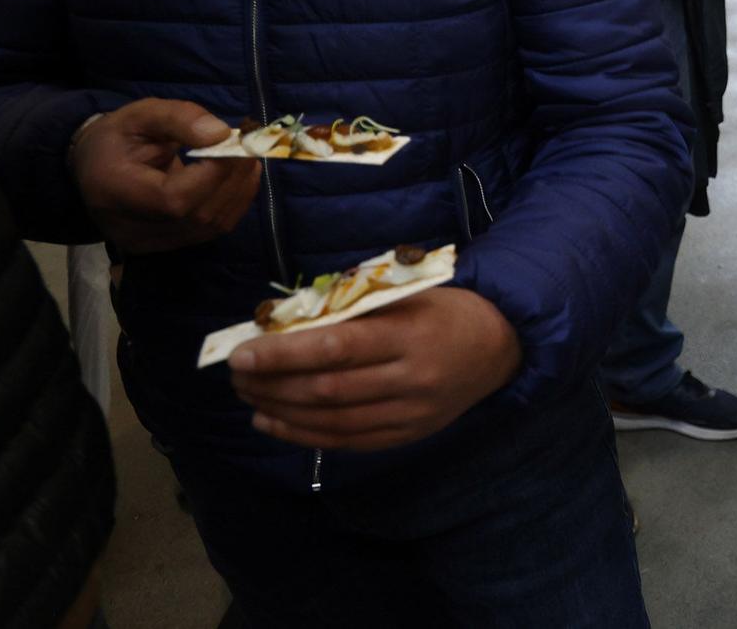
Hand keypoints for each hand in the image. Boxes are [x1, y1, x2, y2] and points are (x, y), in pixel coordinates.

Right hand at [70, 99, 259, 253]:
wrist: (93, 166)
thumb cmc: (117, 137)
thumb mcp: (142, 114)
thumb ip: (180, 118)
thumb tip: (223, 135)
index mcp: (113, 191)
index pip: (174, 199)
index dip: (212, 174)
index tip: (231, 142)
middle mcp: (128, 228)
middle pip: (198, 215)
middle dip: (233, 178)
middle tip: (248, 146)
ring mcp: (146, 243)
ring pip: (211, 226)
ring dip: (240, 190)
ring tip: (246, 158)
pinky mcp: (163, 247)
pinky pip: (210, 230)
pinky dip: (233, 203)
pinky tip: (238, 178)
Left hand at [228, 286, 521, 450]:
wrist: (499, 346)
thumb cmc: (444, 310)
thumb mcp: (407, 294)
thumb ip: (353, 307)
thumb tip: (284, 322)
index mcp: (411, 334)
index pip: (336, 348)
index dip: (284, 354)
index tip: (242, 353)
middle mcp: (410, 379)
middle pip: (328, 390)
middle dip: (272, 384)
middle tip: (237, 374)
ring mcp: (410, 413)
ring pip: (331, 421)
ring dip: (280, 411)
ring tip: (248, 396)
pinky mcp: (407, 436)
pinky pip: (346, 441)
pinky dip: (303, 434)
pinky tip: (273, 421)